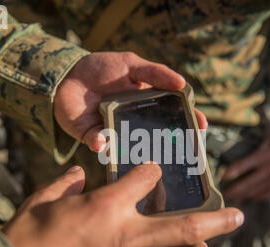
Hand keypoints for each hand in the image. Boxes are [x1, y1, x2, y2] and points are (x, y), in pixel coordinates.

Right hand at [3, 163, 242, 246]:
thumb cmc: (26, 238)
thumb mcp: (43, 201)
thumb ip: (66, 184)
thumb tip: (77, 172)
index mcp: (108, 205)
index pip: (146, 177)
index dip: (152, 170)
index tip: (154, 169)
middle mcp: (128, 236)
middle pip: (187, 226)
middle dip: (218, 220)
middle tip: (237, 216)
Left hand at [54, 52, 207, 151]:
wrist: (69, 75)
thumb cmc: (104, 68)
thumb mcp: (132, 64)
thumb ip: (155, 72)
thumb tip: (181, 83)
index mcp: (147, 106)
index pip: (172, 115)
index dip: (188, 121)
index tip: (201, 127)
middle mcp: (135, 123)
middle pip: (156, 137)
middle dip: (169, 145)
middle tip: (180, 151)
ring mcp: (116, 132)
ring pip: (131, 148)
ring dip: (137, 153)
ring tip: (146, 158)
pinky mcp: (94, 138)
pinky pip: (100, 146)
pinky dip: (101, 144)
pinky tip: (102, 141)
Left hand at [222, 124, 269, 202]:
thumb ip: (257, 125)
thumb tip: (242, 116)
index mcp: (265, 154)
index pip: (244, 165)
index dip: (232, 171)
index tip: (222, 177)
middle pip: (249, 181)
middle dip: (236, 189)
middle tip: (224, 194)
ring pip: (259, 188)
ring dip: (246, 194)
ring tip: (235, 199)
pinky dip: (261, 195)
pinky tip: (252, 199)